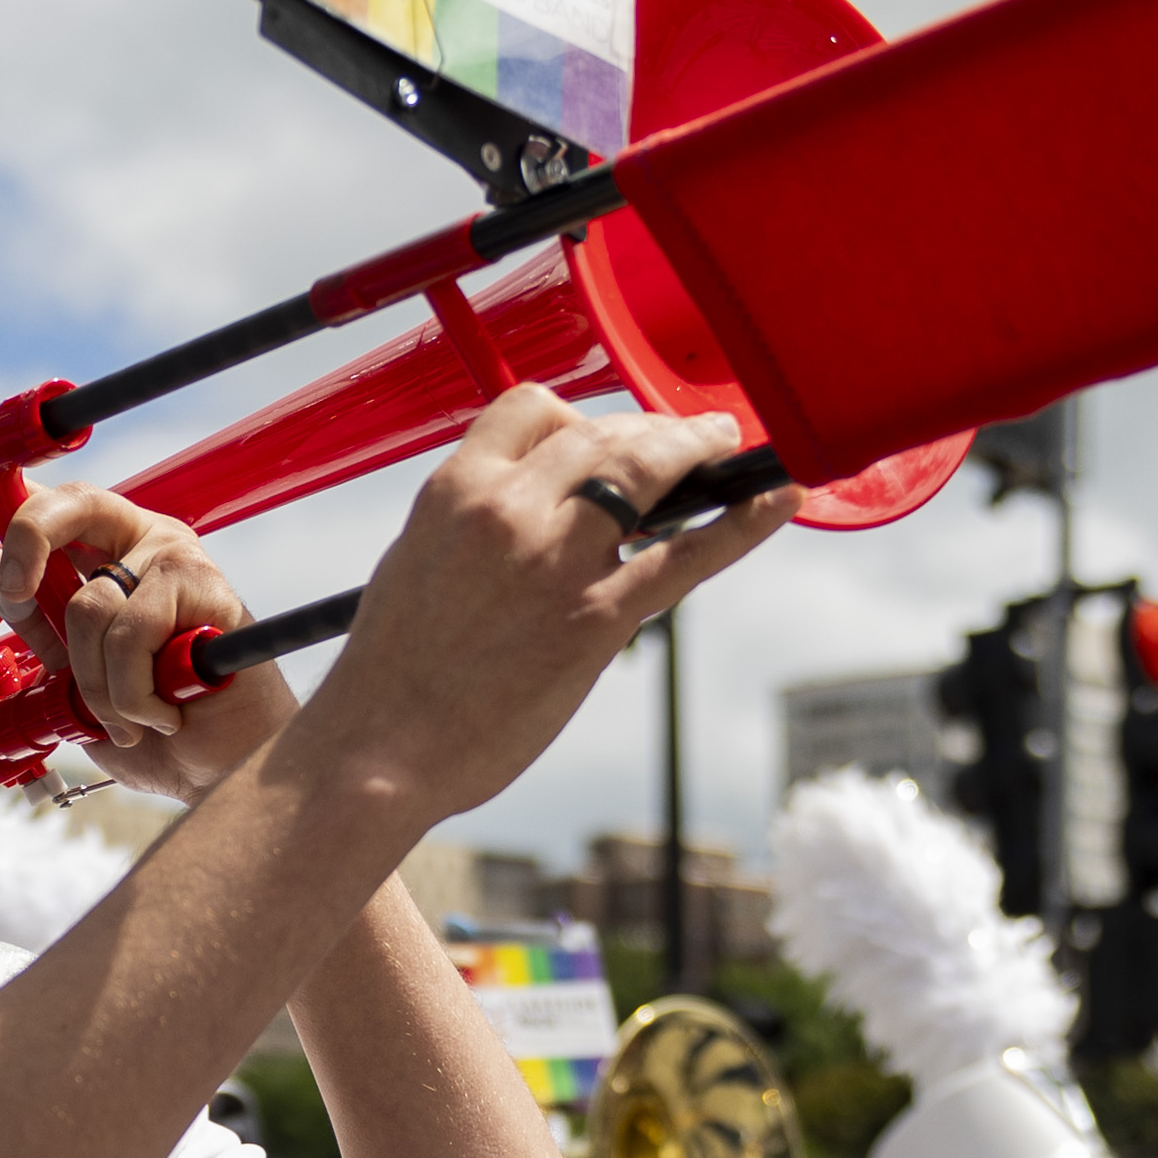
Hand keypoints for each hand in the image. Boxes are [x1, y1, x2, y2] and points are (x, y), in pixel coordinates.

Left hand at [0, 485, 287, 796]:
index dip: (20, 526)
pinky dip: (133, 695)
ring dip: (97, 685)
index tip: (4, 583)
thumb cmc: (154, 719)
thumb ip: (38, 622)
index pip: (57, 504)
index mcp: (113, 551)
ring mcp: (179, 560)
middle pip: (74, 505)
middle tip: (18, 598)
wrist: (219, 767)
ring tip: (129, 718)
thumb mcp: (74, 673)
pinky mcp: (208, 588)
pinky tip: (164, 714)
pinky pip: (132, 635)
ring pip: (90, 605)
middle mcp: (146, 541)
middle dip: (30, 545)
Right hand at [292, 391, 790, 822]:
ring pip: (647, 472)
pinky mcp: (596, 618)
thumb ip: (476, 523)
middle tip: (690, 438)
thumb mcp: (418, 562)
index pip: (534, 408)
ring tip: (726, 449)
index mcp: (455, 489)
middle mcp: (507, 508)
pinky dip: (741, 522)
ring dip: (697, 452)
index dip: (580, 416)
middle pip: (602, 434)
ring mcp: (556, 560)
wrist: (377, 749)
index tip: (603, 434)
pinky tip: (780, 500)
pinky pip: (686, 556)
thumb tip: (533, 513)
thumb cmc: (392, 670)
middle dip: (653, 431)